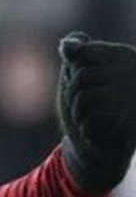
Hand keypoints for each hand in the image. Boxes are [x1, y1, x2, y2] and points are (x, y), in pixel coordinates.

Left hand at [58, 32, 135, 191]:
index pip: (83, 53)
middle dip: (73, 94)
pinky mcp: (132, 124)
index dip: (73, 71)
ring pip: (85, 96)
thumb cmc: (87, 108)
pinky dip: (85, 129)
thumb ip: (76, 55)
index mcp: (127, 57)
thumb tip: (67, 46)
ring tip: (91, 119)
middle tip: (86, 108)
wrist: (96, 150)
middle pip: (82, 75)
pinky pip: (91, 119)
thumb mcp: (77, 75)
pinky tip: (98, 133)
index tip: (84, 84)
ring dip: (78, 113)